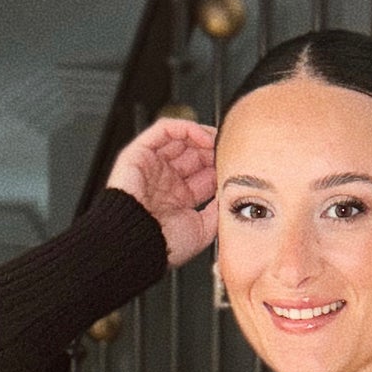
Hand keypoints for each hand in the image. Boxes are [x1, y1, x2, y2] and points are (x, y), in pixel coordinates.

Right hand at [105, 116, 217, 269]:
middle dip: (212, 150)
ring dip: (201, 136)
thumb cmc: (163, 243)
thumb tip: (231, 193)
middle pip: (194, 154)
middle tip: (226, 151)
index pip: (204, 173)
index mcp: (179, 199)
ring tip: (215, 141)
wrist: (137, 242)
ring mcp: (152, 166)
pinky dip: (184, 128)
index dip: (219, 166)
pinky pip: (163, 130)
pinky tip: (201, 136)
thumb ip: (218, 209)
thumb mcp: (203, 229)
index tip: (234, 164)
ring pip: (180, 139)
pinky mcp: (139, 153)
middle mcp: (166, 181)